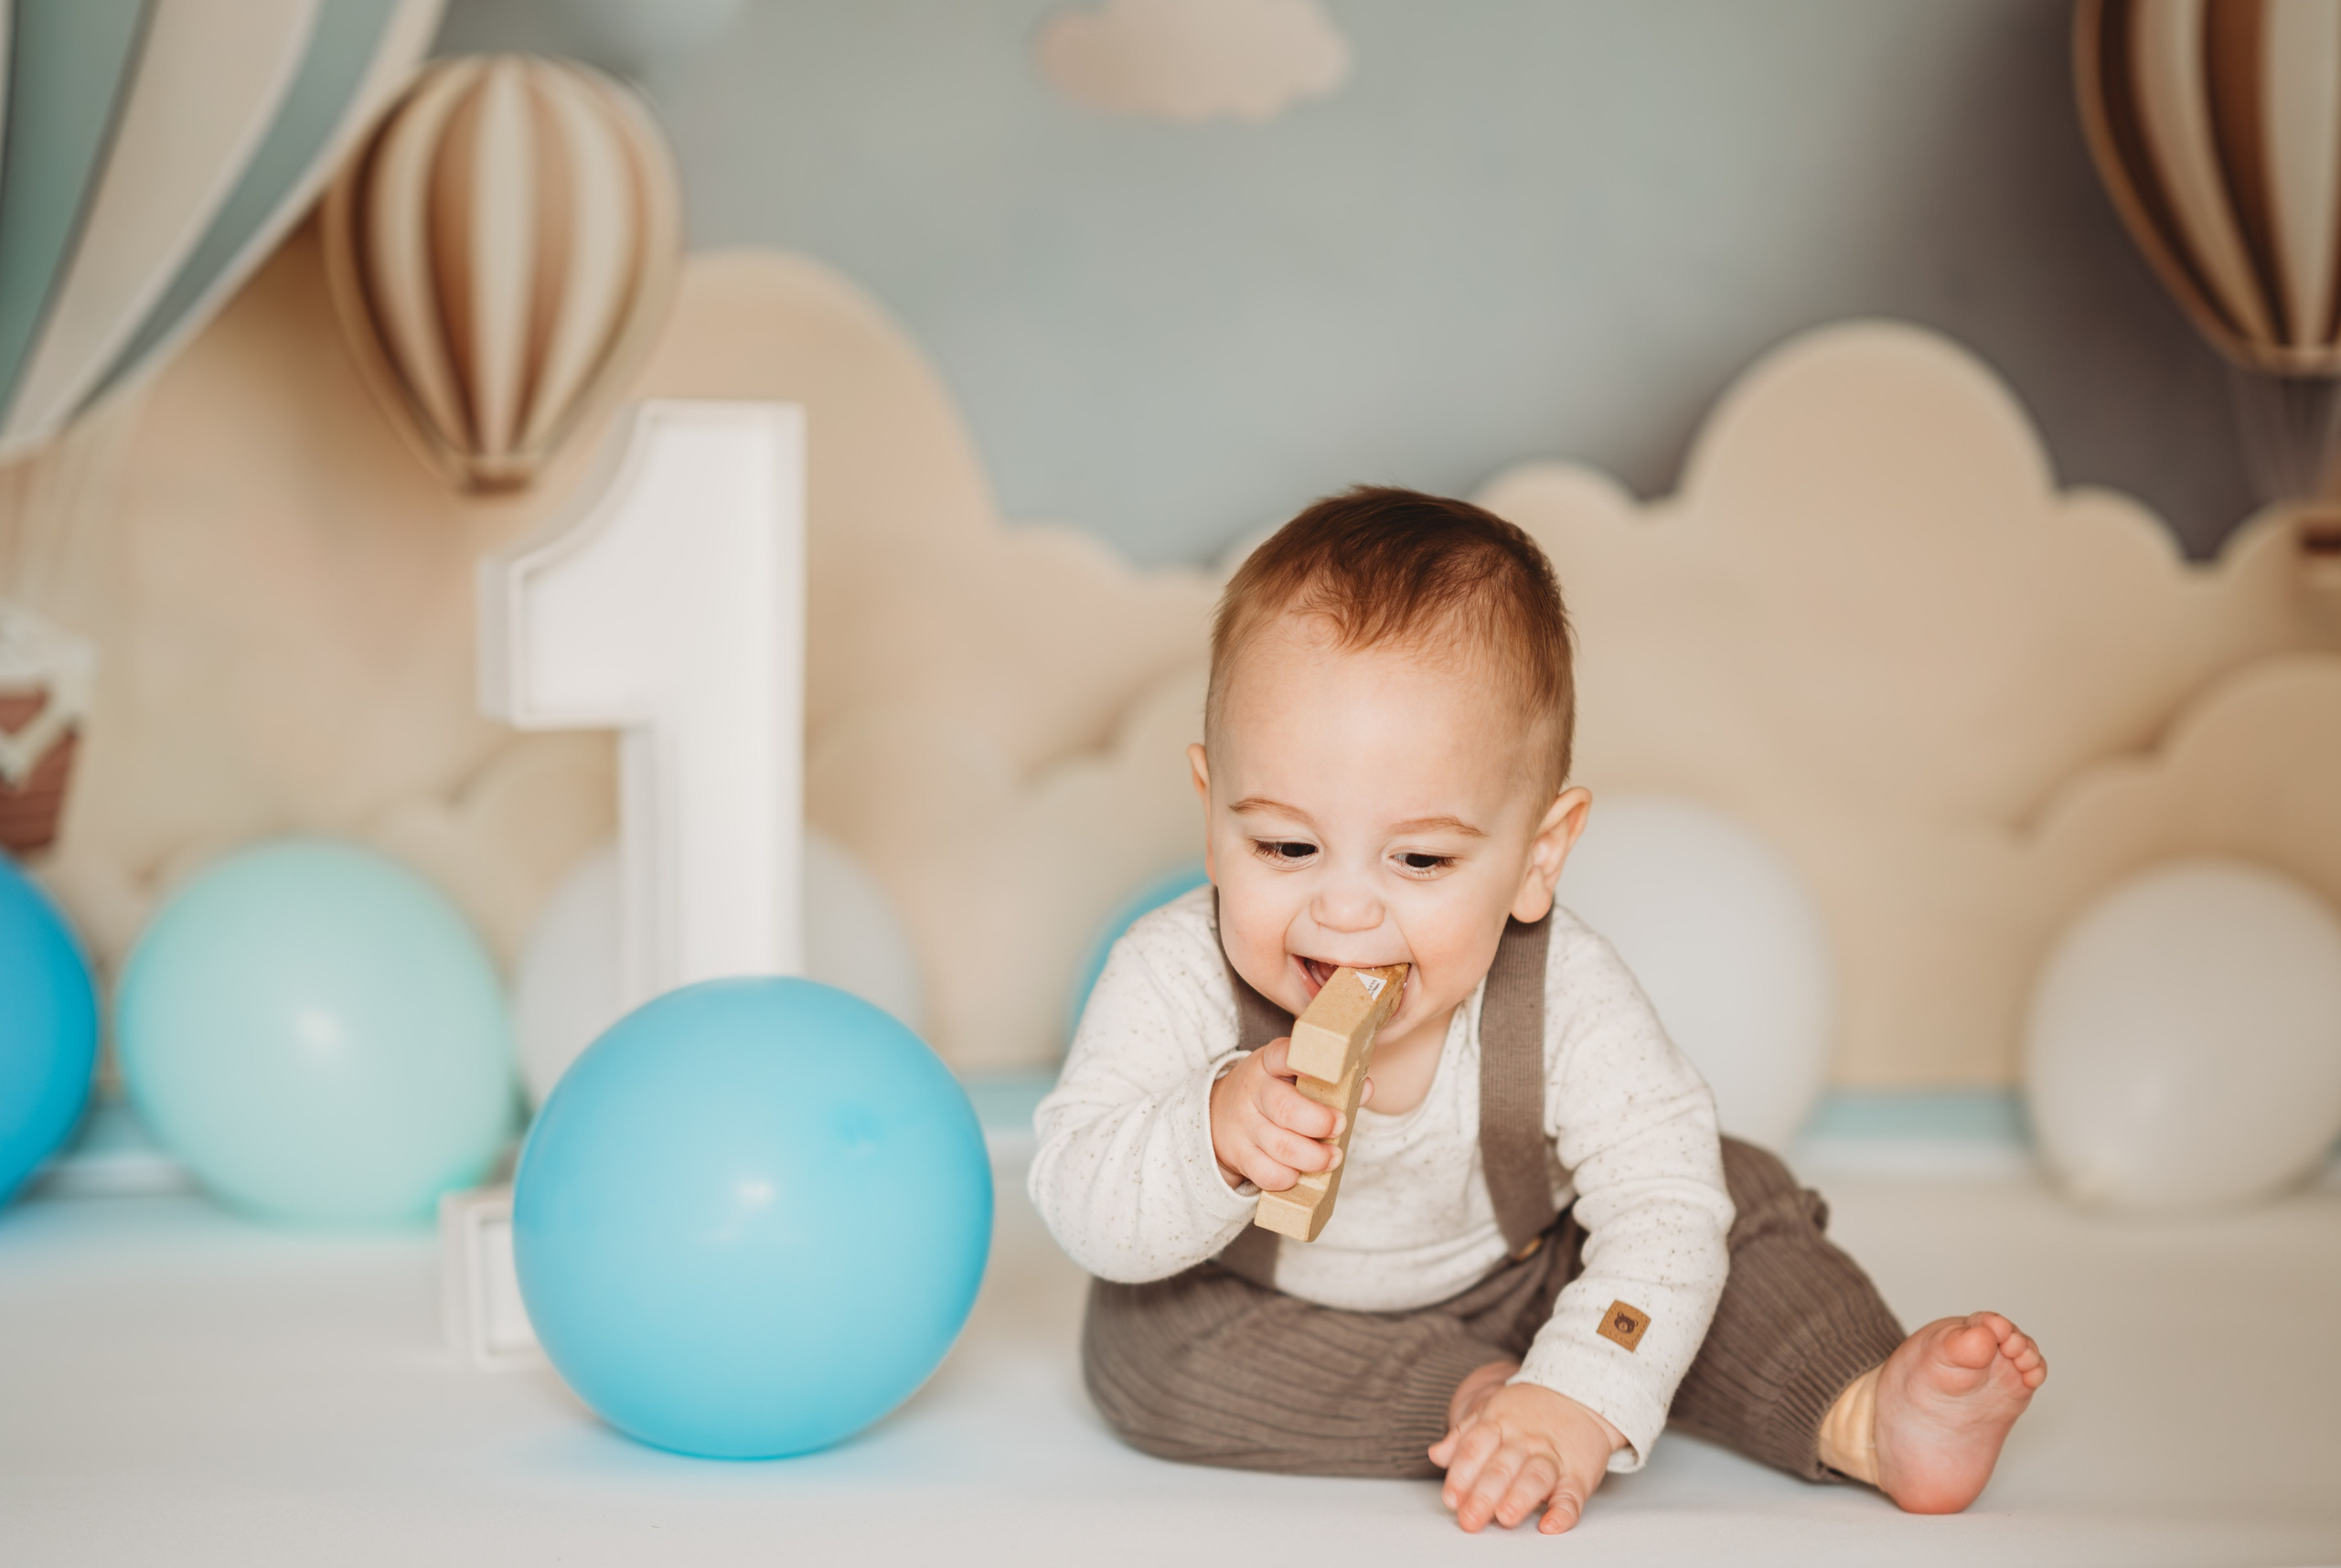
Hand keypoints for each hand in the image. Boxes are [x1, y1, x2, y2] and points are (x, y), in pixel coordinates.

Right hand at [1207, 1036, 1368, 1189]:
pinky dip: (1290, 1177)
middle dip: (1319, 1122)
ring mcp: (1244, 1126)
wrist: (1217, 1114)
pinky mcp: (1240, 1156)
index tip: (1326, 1071)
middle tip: (1339, 1126)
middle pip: (1285, 1108)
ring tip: (1333, 1157)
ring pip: (1281, 1146)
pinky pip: (1268, 1174)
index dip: (1303, 1062)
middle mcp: (1253, 1092)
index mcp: (1268, 1065)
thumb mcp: (1290, 1076)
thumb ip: (1330, 1082)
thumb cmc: (1271, 1093)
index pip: (1281, 1055)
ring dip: (1314, 1157)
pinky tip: (1300, 1172)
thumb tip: (1366, 1088)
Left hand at [1429, 1364, 1624, 1534]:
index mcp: (1499, 1423)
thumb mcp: (1492, 1412)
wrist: (1579, 1393)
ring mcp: (1553, 1455)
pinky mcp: (1579, 1473)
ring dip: (1520, 1498)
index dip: (1461, 1474)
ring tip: (1505, 1517)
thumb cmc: (1528, 1410)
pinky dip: (1563, 1511)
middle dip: (1484, 1494)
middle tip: (1470, 1518)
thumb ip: (1463, 1437)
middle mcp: (1525, 1440)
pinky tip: (1550, 1524)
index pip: (1475, 1447)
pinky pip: (1572, 1493)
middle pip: (1502, 1466)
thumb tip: (1436, 1455)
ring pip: (1536, 1476)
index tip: (1451, 1498)